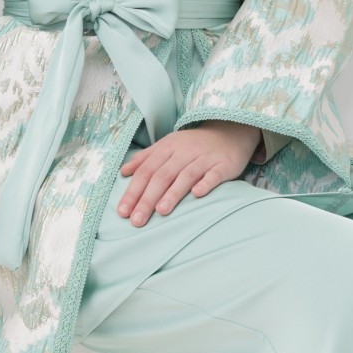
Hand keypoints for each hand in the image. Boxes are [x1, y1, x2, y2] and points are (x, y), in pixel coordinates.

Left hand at [117, 122, 261, 225]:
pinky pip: (214, 174)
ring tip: (161, 211)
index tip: (123, 211)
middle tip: (137, 220)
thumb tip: (123, 172)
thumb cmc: (194, 145)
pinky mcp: (223, 164)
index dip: (133, 191)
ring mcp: (204, 158)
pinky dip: (205, 183)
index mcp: (167, 148)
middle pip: (162, 176)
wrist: (229, 132)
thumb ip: (146, 158)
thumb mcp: (168, 145)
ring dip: (173, 193)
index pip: (146, 171)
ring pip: (186, 175)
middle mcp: (184, 152)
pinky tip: (197, 195)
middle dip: (147, 199)